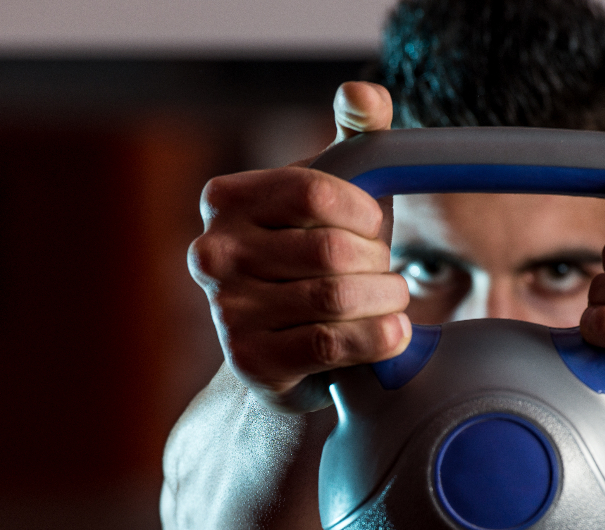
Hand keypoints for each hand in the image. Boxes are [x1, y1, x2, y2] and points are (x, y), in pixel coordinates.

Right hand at [188, 82, 410, 411]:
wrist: (291, 352)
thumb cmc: (320, 259)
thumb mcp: (339, 195)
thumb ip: (358, 137)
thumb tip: (362, 93)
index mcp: (227, 198)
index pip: (314, 192)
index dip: (364, 213)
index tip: (375, 229)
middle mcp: (212, 252)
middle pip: (332, 250)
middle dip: (377, 265)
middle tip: (382, 275)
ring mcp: (226, 310)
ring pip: (338, 298)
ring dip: (384, 302)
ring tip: (389, 302)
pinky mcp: (250, 360)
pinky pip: (333, 342)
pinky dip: (377, 339)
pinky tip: (392, 335)